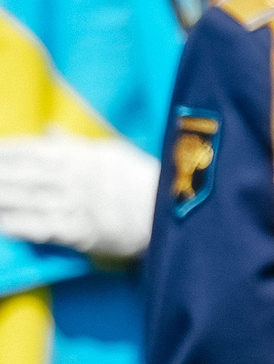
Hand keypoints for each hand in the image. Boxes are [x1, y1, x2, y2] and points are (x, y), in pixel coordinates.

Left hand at [0, 131, 160, 259]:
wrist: (168, 215)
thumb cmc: (143, 180)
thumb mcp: (113, 153)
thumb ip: (75, 143)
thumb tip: (48, 130)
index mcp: (83, 156)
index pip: (33, 151)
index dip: (6, 151)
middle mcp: (75, 179)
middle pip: (23, 176)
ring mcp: (75, 206)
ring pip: (25, 201)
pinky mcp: (78, 233)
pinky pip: (39, 229)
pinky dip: (16, 226)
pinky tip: (1, 225)